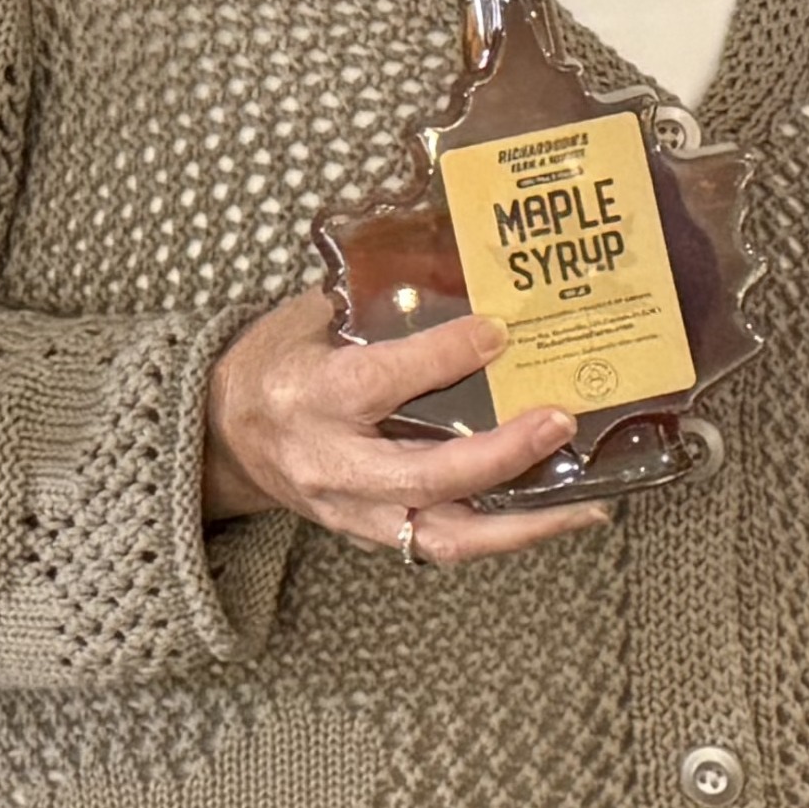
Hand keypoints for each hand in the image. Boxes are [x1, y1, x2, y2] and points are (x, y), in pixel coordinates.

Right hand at [200, 283, 604, 566]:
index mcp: (312, 396)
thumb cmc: (275, 362)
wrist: (222, 435)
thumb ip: (379, 296)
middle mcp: (333, 465)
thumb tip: (465, 261)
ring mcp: (353, 511)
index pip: (384, 382)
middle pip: (424, 477)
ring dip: (521, 525)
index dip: (446, 356)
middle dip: (501, 455)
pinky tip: (554, 514)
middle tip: (558, 421)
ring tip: (585, 503)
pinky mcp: (372, 536)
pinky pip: (444, 546)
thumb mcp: (311, 315)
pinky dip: (503, 535)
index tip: (502, 330)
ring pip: (444, 538)